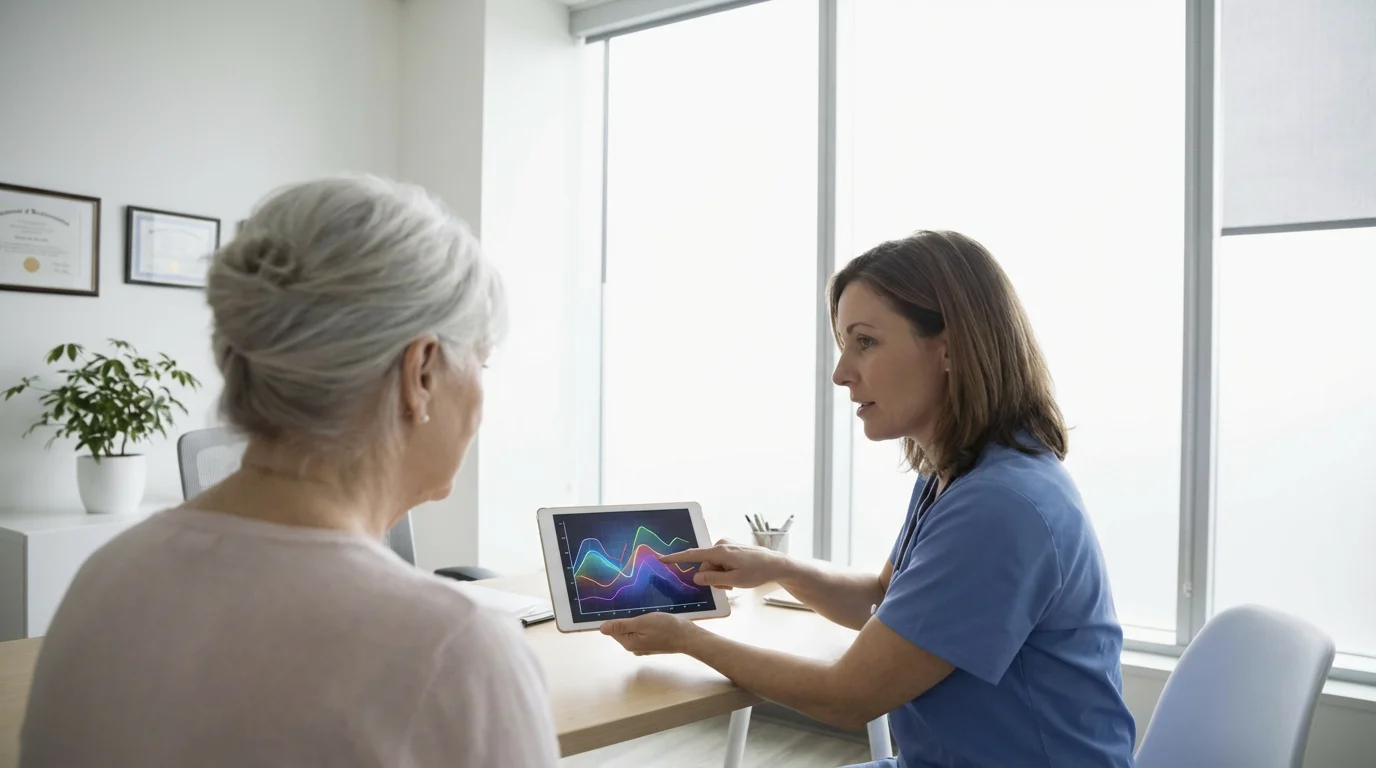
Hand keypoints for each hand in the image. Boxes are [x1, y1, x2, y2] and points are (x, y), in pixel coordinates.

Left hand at [599, 612, 701, 655]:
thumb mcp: (642, 622)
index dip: (619, 618)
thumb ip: (621, 626)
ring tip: (649, 615)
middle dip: (629, 620)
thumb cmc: (665, 628)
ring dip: (638, 622)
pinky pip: (642, 633)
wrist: (687, 637)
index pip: (614, 630)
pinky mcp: (651, 645)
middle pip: (623, 631)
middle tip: (642, 612)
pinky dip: (645, 626)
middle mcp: (633, 648)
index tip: (630, 611)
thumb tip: (601, 629)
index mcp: (628, 643)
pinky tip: (653, 621)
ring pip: (633, 631)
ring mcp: (643, 648)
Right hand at [658, 539, 789, 589]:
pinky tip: (738, 575)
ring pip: (713, 565)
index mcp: (720, 551)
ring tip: (736, 581)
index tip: (661, 558)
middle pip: (705, 565)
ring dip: (721, 576)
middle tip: (729, 586)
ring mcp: (727, 545)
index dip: (676, 558)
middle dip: (713, 577)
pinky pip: (721, 562)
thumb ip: (713, 579)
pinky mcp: (731, 548)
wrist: (777, 565)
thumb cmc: (757, 572)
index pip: (693, 555)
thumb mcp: (734, 580)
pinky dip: (725, 571)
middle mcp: (721, 545)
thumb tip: (696, 577)